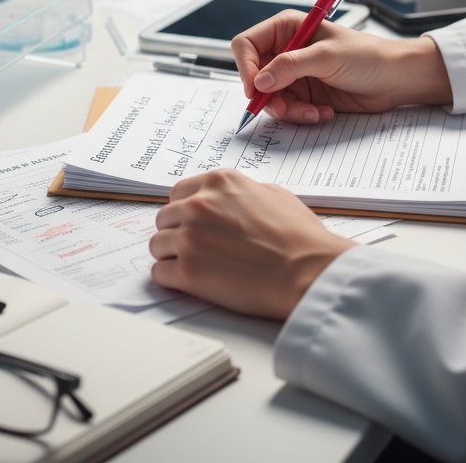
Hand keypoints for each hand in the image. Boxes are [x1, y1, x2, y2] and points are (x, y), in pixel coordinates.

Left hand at [150, 170, 352, 318]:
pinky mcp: (188, 271)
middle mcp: (199, 204)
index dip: (184, 211)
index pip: (178, 193)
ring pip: (157, 245)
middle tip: (196, 250)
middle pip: (164, 218)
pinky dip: (172, 279)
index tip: (191, 224)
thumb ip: (242, 192)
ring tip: (196, 267)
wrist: (308, 271)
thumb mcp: (273, 193)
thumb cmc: (299, 236)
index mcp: (219, 182)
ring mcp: (190, 237)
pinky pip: (159, 273)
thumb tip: (228, 201)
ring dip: (172, 256)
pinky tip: (191, 282)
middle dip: (176, 233)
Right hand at [230, 11, 452, 123]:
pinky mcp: (304, 94)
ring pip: (270, 98)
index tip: (255, 87)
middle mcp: (286, 50)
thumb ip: (291, 66)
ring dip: (289, 110)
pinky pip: (288, 110)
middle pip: (254, 75)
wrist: (395, 79)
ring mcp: (294, 74)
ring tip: (314, 111)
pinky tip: (323, 112)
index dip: (246, 66)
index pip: (247, 44)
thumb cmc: (367, 56)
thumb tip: (260, 80)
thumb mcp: (327, 57)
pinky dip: (302, 115)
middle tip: (283, 109)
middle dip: (268, 96)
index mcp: (287, 28)